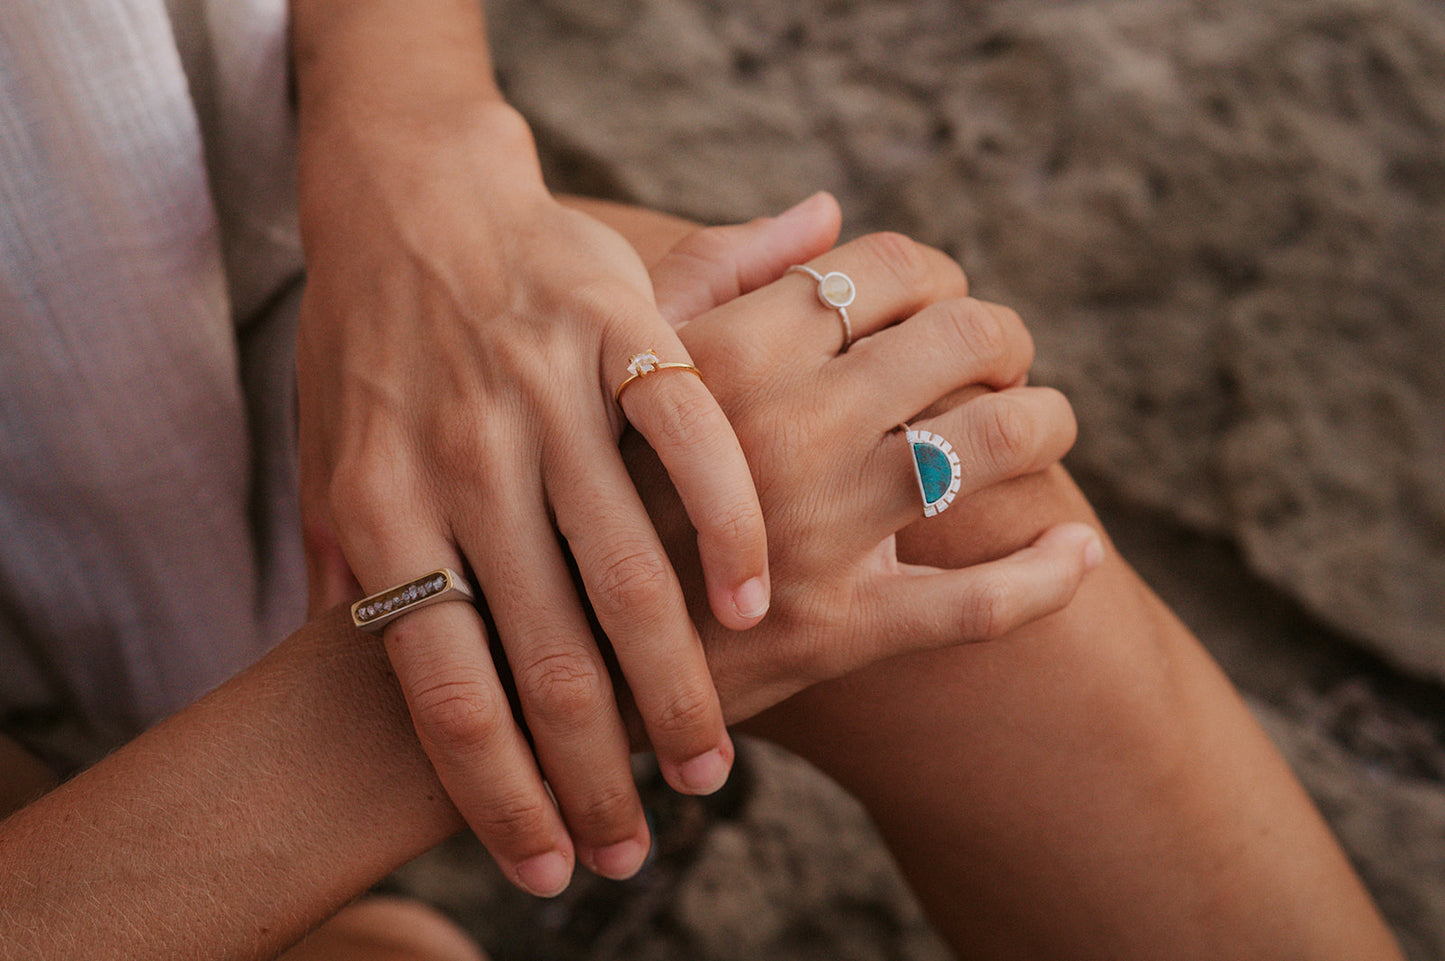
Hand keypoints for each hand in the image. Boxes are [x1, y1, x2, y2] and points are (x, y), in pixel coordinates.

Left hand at [293, 100, 837, 895]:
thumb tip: (333, 645)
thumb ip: (341, 551)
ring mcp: (547, 394)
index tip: (544, 867)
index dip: (498, 796)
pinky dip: (731, 530)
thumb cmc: (364, 328)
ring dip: (678, 689)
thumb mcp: (323, 446)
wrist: (409, 182)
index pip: (445, 691)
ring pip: (628, 573)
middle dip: (596, 776)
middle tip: (637, 850)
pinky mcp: (621, 329)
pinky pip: (695, 443)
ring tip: (707, 768)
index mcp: (382, 502)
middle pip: (544, 659)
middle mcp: (463, 459)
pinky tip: (763, 606)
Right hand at [629, 231, 1103, 725]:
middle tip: (1004, 365)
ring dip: (1046, 422)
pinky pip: (983, 602)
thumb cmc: (590, 476)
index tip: (943, 306)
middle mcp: (786, 428)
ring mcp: (818, 530)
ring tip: (1043, 427)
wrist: (550, 632)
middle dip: (1006, 340)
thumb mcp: (621, 354)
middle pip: (963, 339)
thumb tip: (826, 206)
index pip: (889, 268)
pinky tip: (1079, 551)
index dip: (941, 277)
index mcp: (733, 348)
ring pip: (994, 444)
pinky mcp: (840, 627)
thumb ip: (715, 266)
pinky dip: (1050, 573)